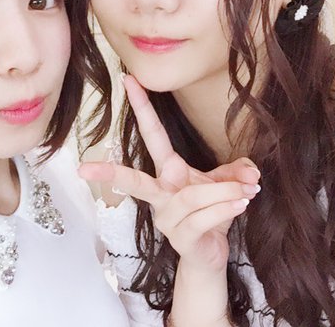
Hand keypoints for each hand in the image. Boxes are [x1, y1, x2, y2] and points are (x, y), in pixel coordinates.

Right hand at [79, 74, 259, 272]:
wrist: (211, 254)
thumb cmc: (211, 212)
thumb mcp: (227, 184)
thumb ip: (238, 172)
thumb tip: (251, 173)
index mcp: (167, 172)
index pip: (151, 134)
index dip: (141, 107)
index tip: (128, 80)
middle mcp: (160, 194)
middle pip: (133, 181)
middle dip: (110, 173)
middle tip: (83, 168)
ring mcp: (166, 219)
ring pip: (191, 197)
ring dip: (223, 192)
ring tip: (248, 191)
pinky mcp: (180, 238)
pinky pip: (200, 218)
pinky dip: (224, 209)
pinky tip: (241, 204)